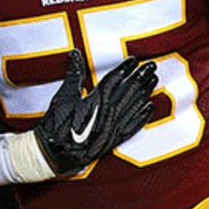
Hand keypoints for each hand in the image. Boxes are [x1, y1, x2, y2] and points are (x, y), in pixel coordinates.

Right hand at [34, 50, 158, 174]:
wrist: (54, 154)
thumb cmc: (56, 126)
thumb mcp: (63, 97)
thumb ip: (74, 75)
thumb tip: (76, 55)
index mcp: (95, 101)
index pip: (115, 80)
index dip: (125, 69)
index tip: (134, 60)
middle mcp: (108, 113)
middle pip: (129, 90)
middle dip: (141, 76)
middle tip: (151, 66)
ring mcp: (113, 127)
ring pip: (134, 105)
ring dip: (145, 91)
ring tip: (153, 79)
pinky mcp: (115, 140)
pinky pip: (134, 125)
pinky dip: (143, 115)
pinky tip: (150, 106)